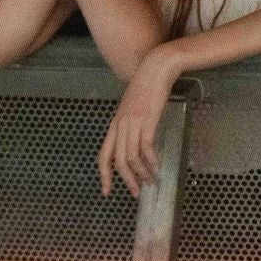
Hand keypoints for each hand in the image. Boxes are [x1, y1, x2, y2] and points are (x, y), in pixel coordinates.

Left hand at [99, 50, 181, 196]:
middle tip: (137, 192)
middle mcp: (120, 126)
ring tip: (151, 181)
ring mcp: (133, 122)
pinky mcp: (147, 120)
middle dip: (127, 180)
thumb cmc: (147, 86)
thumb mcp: (133, 107)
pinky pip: (146, 147)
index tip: (107, 191)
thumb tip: (134, 141)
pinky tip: (157, 166)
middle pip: (118, 161)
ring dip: (142, 173)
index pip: (104, 155)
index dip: (104, 176)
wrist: (157, 68)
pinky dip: (151, 161)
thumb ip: (130, 124)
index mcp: (115, 124)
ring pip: (132, 157)